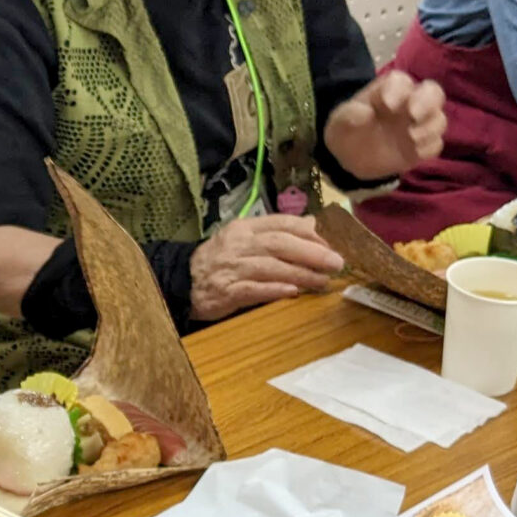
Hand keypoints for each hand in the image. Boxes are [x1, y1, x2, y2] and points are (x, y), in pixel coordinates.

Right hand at [188, 214, 342, 320]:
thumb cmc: (218, 261)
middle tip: (335, 263)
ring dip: (300, 274)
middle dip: (311, 253)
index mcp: (244, 228)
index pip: (281, 223)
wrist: (180, 282)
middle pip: (280, 244)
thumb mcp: (244, 239)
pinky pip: (253, 290)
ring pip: (271, 267)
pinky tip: (293, 292)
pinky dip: (274, 289)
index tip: (328, 244)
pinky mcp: (225, 292)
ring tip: (322, 281)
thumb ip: (276, 233)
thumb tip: (311, 225)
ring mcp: (231, 268)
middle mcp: (238, 245)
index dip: (308, 233)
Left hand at [323, 69, 445, 181]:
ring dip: (430, 127)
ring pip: (439, 118)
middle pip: (433, 92)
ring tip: (411, 137)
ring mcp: (418, 125)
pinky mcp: (421, 146)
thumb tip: (365, 113)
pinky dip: (429, 147)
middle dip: (427, 101)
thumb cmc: (347, 129)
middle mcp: (409, 103)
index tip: (387, 105)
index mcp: (388, 90)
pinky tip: (414, 152)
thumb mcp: (340, 121)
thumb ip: (349, 114)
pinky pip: (435, 144)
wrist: (350, 157)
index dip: (398, 89)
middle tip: (413, 115)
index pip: (401, 81)